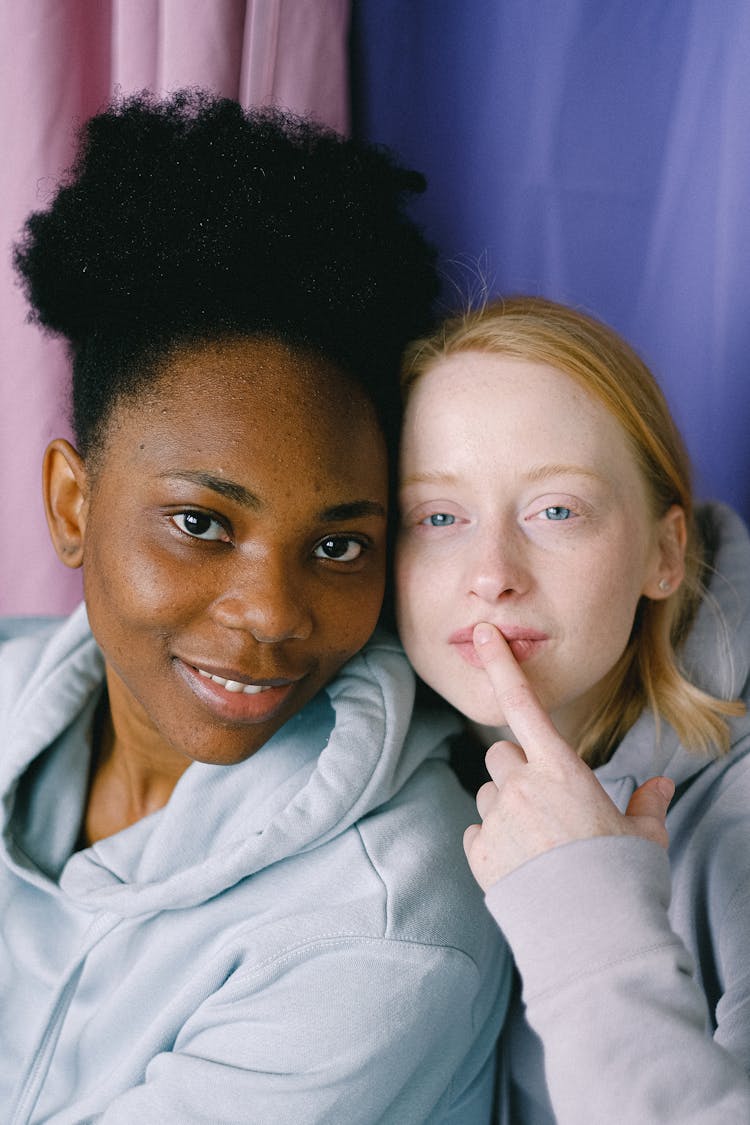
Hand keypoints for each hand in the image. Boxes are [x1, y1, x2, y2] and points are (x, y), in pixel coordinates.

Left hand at [462, 622, 673, 890]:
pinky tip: (519, 865)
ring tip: (536, 843)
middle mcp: (522, 786)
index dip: (502, 664)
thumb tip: (662, 787)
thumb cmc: (623, 878)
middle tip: (542, 802)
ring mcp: (497, 819)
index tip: (484, 634)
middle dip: (515, 769)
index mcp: (562, 769)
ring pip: (486, 794)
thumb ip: (647, 805)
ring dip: (503, 806)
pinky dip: (491, 842)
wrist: (592, 937)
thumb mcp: (645, 837)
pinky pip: (476, 832)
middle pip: (500, 755)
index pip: (524, 703)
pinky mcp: (479, 854)